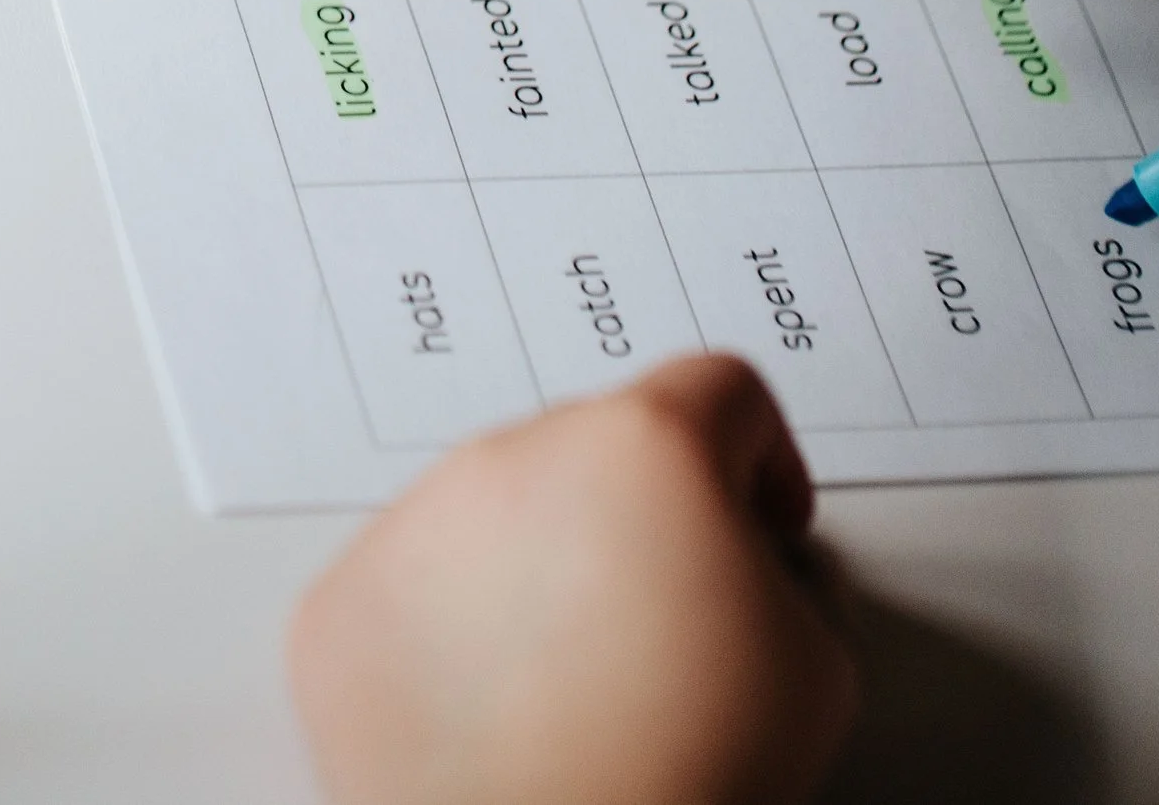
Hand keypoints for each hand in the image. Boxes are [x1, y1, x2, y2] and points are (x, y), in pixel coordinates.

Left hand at [289, 355, 858, 804]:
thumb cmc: (685, 770)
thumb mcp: (820, 663)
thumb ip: (793, 575)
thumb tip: (754, 569)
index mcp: (638, 447)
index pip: (718, 392)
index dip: (763, 456)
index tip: (762, 523)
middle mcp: (507, 458)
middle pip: (594, 449)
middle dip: (642, 517)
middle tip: (674, 621)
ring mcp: (408, 525)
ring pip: (490, 513)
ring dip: (536, 564)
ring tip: (577, 682)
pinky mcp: (339, 602)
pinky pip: (409, 588)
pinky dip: (449, 629)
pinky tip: (497, 709)